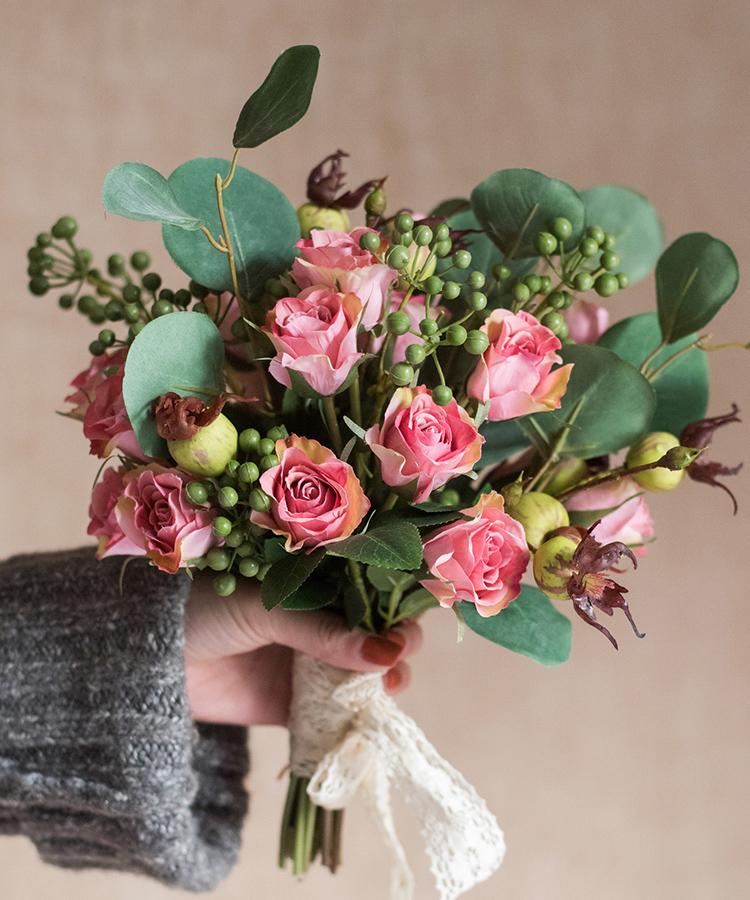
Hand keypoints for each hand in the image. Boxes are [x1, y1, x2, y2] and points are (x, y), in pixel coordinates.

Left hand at [185, 576, 422, 725]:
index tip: (408, 617)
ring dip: (385, 682)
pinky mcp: (292, 706)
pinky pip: (334, 716)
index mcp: (313, 581)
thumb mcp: (267, 607)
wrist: (146, 657)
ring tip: (388, 687)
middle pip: (374, 633)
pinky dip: (357, 720)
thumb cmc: (203, 607)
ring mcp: (306, 664)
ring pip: (363, 676)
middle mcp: (317, 621)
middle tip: (400, 655)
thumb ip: (324, 631)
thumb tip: (388, 653)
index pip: (368, 589)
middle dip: (397, 644)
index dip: (394, 602)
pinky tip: (370, 719)